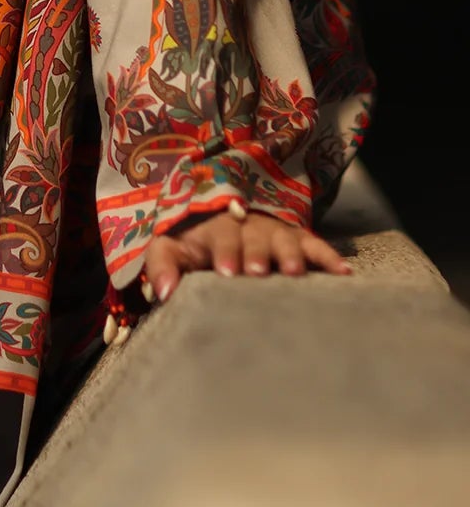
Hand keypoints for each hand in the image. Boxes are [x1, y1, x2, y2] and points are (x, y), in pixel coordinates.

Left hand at [142, 209, 352, 304]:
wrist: (222, 214)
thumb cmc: (194, 243)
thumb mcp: (171, 247)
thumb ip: (162, 267)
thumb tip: (162, 292)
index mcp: (214, 229)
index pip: (219, 237)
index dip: (224, 251)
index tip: (226, 271)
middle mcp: (247, 228)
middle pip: (253, 237)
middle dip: (256, 253)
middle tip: (257, 272)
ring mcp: (275, 233)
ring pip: (284, 240)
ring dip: (289, 254)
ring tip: (293, 272)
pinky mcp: (298, 239)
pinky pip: (315, 245)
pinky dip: (328, 257)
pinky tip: (343, 273)